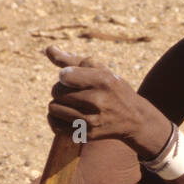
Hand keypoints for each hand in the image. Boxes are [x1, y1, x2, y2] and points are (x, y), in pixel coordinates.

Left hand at [45, 45, 170, 157]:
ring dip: (58, 105)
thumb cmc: (113, 90)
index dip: (64, 76)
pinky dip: (56, 120)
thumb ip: (73, 60)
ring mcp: (92, 120)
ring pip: (53, 108)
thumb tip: (48, 49)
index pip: (64, 76)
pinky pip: (55, 126)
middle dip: (60, 90)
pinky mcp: (87, 134)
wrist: (135, 119)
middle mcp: (98, 100)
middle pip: (56, 91)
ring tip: (70, 105)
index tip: (71, 79)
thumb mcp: (101, 71)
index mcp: (103, 80)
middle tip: (73, 93)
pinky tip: (66, 116)